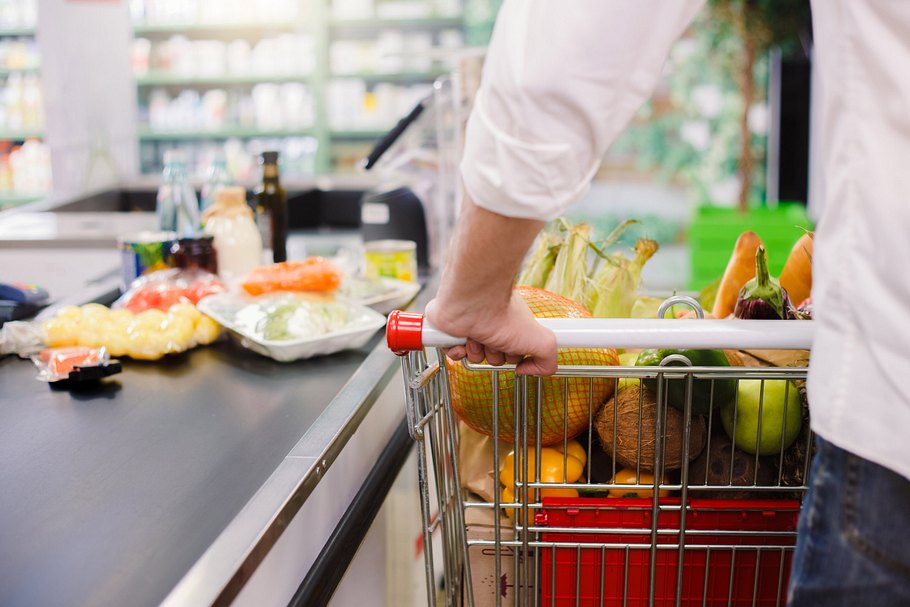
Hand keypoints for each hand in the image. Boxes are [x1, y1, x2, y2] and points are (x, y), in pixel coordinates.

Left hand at [425, 289, 557, 375]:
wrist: (475, 302)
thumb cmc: (504, 315)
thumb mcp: (543, 342)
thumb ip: (548, 362)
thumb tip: (526, 371)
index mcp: (513, 325)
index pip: (514, 354)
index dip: (514, 356)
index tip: (514, 349)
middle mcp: (492, 325)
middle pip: (494, 358)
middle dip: (495, 355)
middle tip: (495, 341)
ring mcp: (471, 327)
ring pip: (474, 357)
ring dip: (476, 352)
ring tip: (478, 336)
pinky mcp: (451, 330)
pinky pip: (453, 353)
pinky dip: (457, 351)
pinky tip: (463, 340)